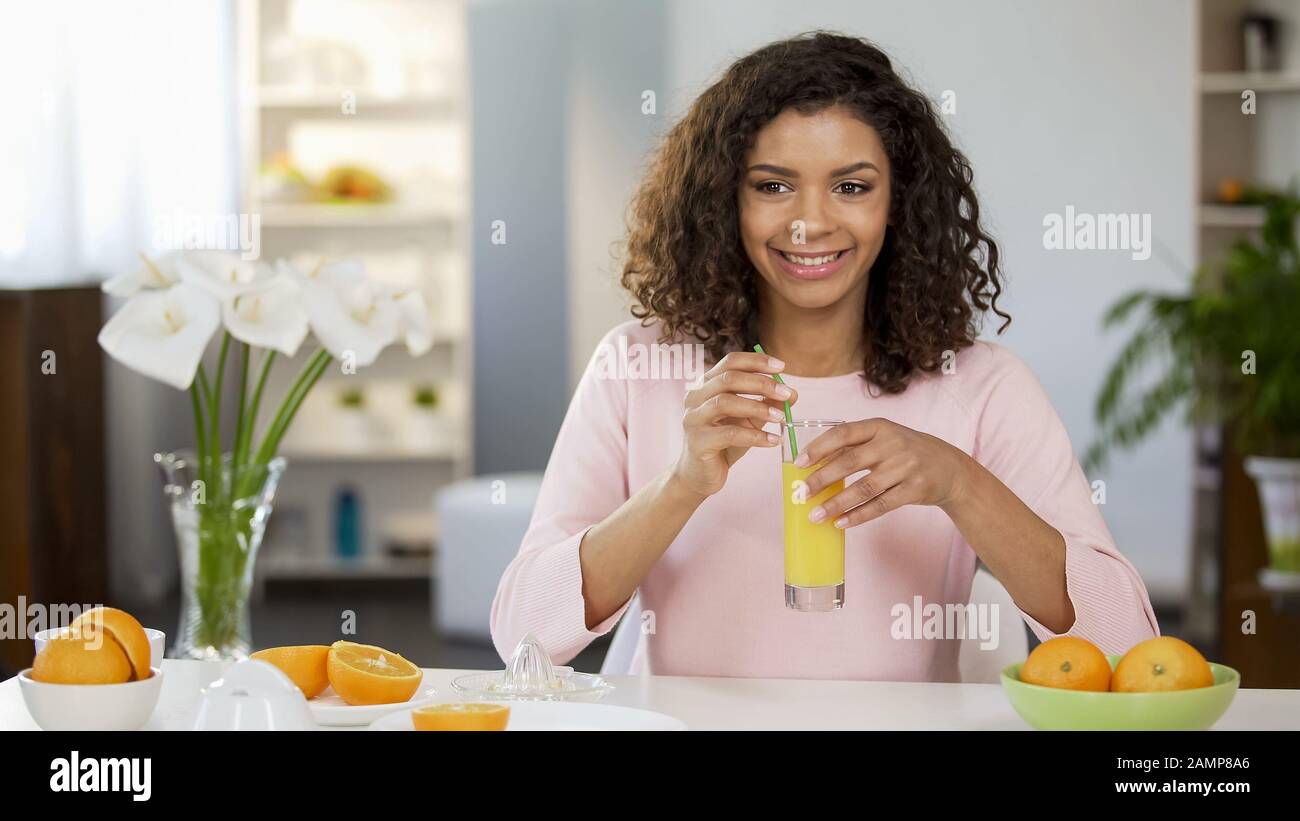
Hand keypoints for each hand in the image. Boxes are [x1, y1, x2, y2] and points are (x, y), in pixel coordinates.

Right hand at [670, 351, 797, 498]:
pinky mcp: (697, 441)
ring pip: (726, 402)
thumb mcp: (749, 419)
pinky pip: (729, 434)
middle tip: (787, 393)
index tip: (782, 366)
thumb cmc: (724, 443)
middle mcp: (695, 397)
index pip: (730, 362)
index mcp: (706, 385)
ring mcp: (693, 418)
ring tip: (781, 417)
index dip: (756, 361)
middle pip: (729, 379)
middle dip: (762, 383)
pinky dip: (755, 436)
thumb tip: (792, 393)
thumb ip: (767, 403)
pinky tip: (773, 440)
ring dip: (758, 408)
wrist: (700, 475)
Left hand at [794, 417, 971, 527]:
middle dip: (821, 479)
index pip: (843, 433)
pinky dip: (858, 515)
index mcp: (880, 426)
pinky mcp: (914, 490)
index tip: (799, 463)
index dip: (819, 448)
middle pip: (850, 462)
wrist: (950, 468)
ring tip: (815, 515)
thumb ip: (854, 447)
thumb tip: (814, 466)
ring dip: (836, 503)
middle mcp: (893, 444)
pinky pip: (880, 505)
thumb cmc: (906, 452)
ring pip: (864, 488)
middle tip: (801, 494)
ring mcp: (905, 467)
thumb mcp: (884, 439)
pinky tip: (840, 523)